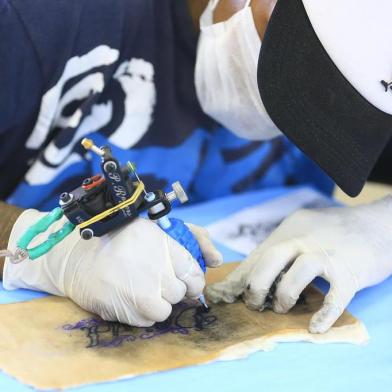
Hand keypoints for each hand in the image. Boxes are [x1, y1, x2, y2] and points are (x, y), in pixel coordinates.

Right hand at [4, 210, 221, 325]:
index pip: (195, 274)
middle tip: (156, 281)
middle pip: (181, 293)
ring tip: (143, 290)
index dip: (192, 280)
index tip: (185, 280)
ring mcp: (141, 292)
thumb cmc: (119, 239)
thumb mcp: (155, 229)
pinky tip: (131, 298)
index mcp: (164, 245)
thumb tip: (217, 260)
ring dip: (158, 303)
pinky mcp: (127, 310)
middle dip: (172, 289)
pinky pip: (147, 320)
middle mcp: (156, 269)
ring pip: (166, 310)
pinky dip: (143, 313)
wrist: (76, 257)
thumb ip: (192, 238)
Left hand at [206, 197, 391, 332]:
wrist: (378, 224)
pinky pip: (335, 295)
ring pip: (299, 272)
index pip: (259, 253)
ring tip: (280, 307)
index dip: (241, 276)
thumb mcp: (302, 230)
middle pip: (272, 257)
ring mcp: (328, 254)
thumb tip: (249, 273)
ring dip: (284, 294)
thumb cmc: (335, 232)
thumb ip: (279, 248)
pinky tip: (314, 327)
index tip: (226, 294)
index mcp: (291, 229)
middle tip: (253, 301)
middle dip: (256, 283)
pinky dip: (324, 314)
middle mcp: (306, 239)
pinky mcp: (350, 272)